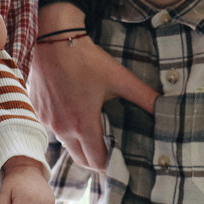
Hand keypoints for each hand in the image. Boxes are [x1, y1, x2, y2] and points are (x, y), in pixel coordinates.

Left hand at [0, 158, 55, 203]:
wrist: (28, 170)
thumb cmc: (14, 182)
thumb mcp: (3, 192)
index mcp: (26, 198)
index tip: (11, 202)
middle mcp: (39, 201)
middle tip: (20, 197)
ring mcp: (47, 202)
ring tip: (27, 199)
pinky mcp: (52, 203)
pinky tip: (34, 202)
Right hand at [28, 9, 157, 171]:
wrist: (52, 39)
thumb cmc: (85, 58)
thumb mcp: (118, 77)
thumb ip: (143, 96)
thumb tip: (165, 107)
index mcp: (82, 124)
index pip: (96, 161)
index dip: (109, 164)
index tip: (120, 160)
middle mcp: (62, 128)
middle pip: (79, 159)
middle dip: (96, 160)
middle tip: (111, 152)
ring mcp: (47, 120)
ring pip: (65, 144)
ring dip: (80, 145)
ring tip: (96, 134)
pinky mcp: (37, 110)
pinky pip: (53, 129)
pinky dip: (65, 129)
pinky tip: (75, 115)